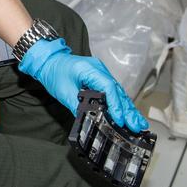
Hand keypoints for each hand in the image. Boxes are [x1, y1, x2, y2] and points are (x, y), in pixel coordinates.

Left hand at [19, 38, 148, 131]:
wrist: (48, 60)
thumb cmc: (53, 72)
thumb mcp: (63, 92)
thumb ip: (76, 106)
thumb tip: (88, 120)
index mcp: (90, 69)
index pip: (108, 87)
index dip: (115, 104)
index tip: (120, 119)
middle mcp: (99, 70)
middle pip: (118, 90)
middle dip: (128, 110)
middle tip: (137, 125)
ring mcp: (101, 73)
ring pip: (118, 92)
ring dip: (128, 109)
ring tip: (138, 123)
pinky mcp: (100, 78)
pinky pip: (113, 92)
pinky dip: (121, 104)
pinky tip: (129, 114)